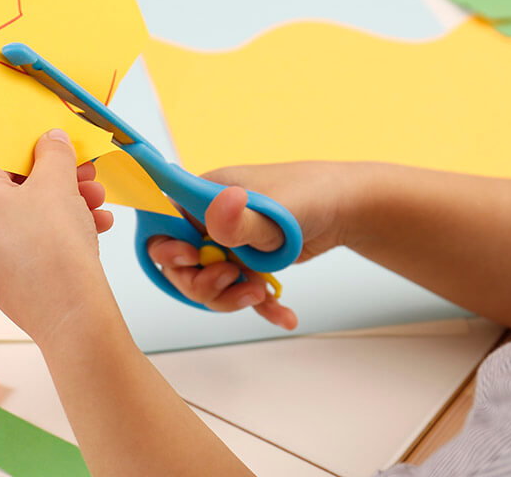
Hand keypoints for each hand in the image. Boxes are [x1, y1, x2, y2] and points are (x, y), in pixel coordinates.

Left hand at [0, 128, 118, 345]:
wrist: (71, 315)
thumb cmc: (55, 251)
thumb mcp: (57, 184)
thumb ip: (53, 153)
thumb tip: (50, 141)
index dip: (33, 148)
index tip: (59, 147)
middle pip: (12, 185)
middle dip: (56, 178)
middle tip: (85, 173)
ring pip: (24, 212)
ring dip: (65, 202)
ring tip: (96, 202)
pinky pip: (26, 237)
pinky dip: (57, 228)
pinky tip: (94, 225)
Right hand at [147, 161, 363, 328]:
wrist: (348, 207)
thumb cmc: (310, 195)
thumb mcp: (275, 211)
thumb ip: (242, 221)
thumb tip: (216, 211)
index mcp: (202, 196)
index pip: (162, 224)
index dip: (167, 249)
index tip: (189, 259)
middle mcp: (208, 219)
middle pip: (181, 264)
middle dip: (202, 282)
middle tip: (232, 280)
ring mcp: (227, 242)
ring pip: (208, 284)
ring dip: (229, 297)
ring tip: (260, 294)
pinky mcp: (247, 262)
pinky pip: (240, 290)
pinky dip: (259, 305)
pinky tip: (284, 315)